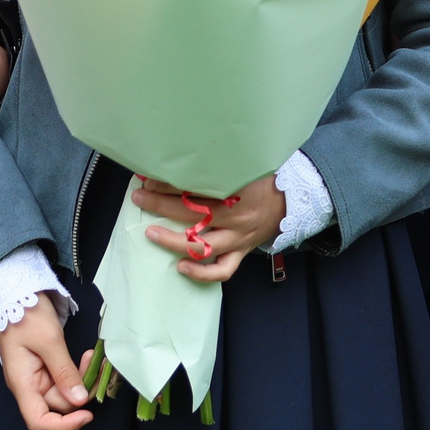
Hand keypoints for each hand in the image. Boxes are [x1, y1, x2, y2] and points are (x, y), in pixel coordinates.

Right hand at [0, 298, 92, 429]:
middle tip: (96, 371)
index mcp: (23, 383)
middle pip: (57, 407)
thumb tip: (79, 400)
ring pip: (64, 393)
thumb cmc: (26, 314)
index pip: (39, 421)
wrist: (16, 293)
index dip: (63, 426)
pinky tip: (85, 357)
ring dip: (81, 381)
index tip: (86, 414)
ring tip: (91, 359)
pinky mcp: (46, 368)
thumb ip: (64, 372)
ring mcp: (37, 377)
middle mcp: (29, 385)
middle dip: (80, 394)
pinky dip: (77, 372)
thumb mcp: (49, 340)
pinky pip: (64, 380)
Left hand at [131, 175, 286, 283]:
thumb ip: (217, 164)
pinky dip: (200, 273)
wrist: (290, 202)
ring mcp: (238, 238)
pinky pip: (221, 270)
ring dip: (173, 241)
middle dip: (161, 204)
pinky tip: (181, 267)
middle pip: (193, 214)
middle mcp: (236, 217)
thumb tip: (181, 156)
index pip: (196, 187)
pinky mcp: (240, 252)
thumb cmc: (263, 180)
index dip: (169, 183)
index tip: (149, 177)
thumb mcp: (244, 165)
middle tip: (139, 197)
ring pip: (202, 246)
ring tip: (150, 233)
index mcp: (237, 191)